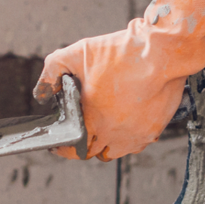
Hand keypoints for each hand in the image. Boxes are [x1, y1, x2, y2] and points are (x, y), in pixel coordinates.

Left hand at [34, 0, 204, 160]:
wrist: (162, 51)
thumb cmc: (122, 53)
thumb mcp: (76, 54)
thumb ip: (51, 72)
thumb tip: (42, 91)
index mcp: (92, 122)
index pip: (72, 150)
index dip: (62, 148)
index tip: (59, 144)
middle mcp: (114, 134)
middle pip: (93, 152)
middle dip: (83, 144)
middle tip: (80, 132)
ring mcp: (136, 135)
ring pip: (116, 151)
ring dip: (106, 144)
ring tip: (102, 128)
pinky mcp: (154, 129)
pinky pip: (137, 143)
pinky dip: (128, 137)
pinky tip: (124, 121)